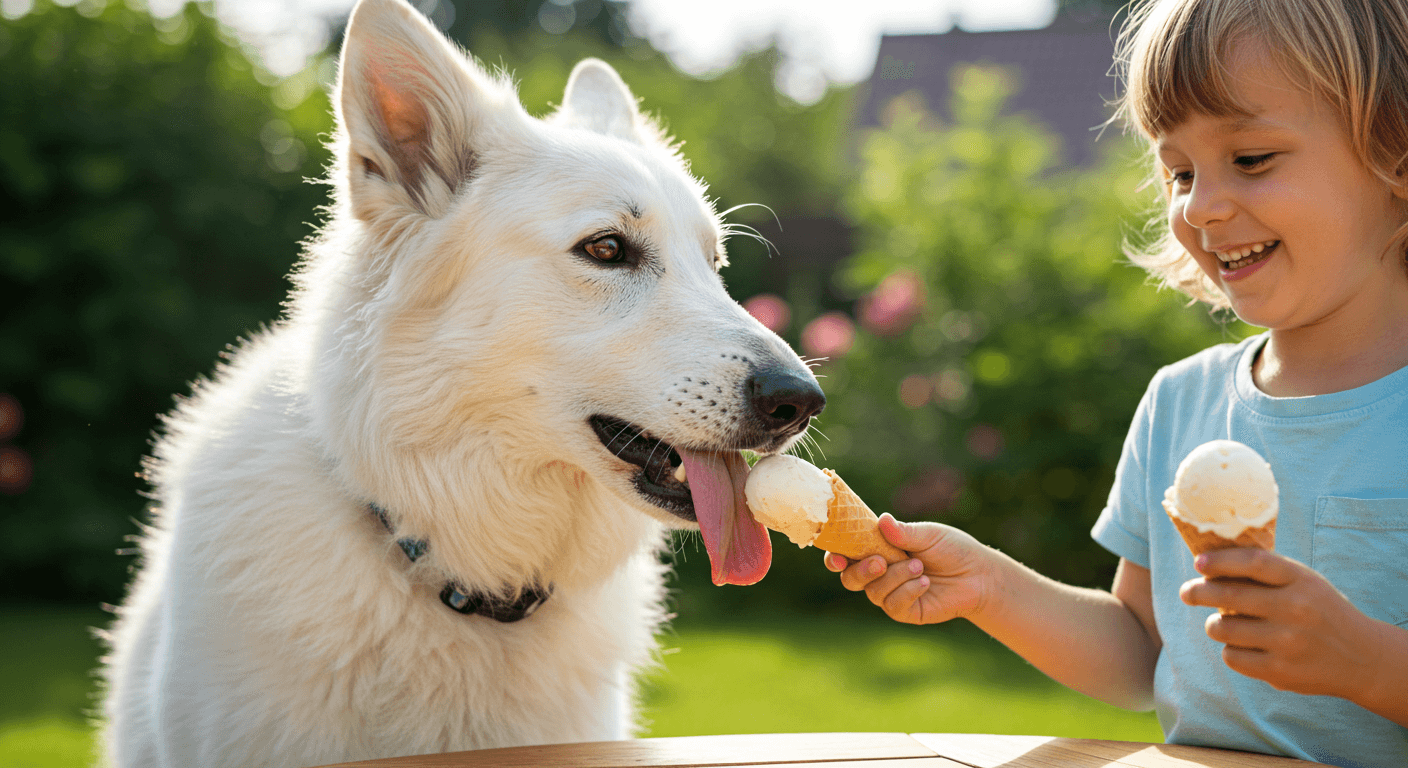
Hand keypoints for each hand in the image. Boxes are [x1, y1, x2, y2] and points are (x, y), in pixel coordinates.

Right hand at [823, 514, 989, 624]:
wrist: (978, 574)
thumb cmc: (952, 549)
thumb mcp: (927, 535)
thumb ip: (904, 532)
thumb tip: (881, 520)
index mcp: (878, 550)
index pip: (846, 555)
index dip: (835, 557)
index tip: (837, 557)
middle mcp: (880, 574)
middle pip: (850, 579)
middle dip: (861, 571)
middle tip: (881, 561)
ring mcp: (891, 594)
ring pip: (873, 592)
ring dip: (895, 578)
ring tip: (920, 567)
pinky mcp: (906, 612)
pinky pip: (893, 606)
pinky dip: (908, 592)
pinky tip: (925, 583)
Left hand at [1179, 548, 1382, 699]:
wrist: (1362, 658)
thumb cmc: (1320, 611)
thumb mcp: (1304, 583)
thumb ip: (1266, 573)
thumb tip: (1209, 563)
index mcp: (1301, 581)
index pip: (1253, 562)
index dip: (1220, 560)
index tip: (1198, 563)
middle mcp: (1295, 609)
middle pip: (1229, 594)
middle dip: (1198, 592)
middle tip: (1187, 592)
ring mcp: (1287, 642)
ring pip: (1223, 628)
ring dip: (1215, 625)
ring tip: (1222, 624)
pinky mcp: (1279, 671)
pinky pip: (1232, 657)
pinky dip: (1231, 651)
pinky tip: (1244, 647)